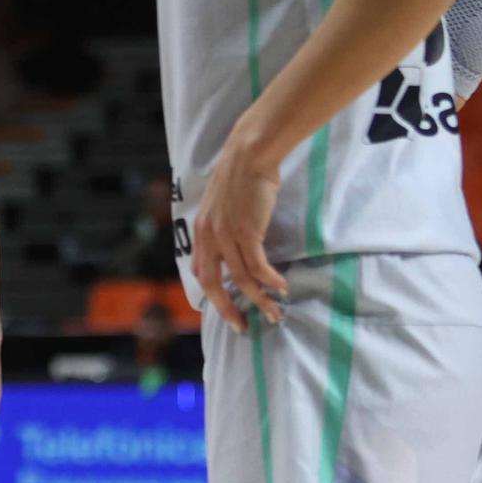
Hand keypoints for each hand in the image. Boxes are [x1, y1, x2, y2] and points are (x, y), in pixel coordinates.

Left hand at [191, 129, 289, 333]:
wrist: (249, 155)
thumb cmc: (240, 179)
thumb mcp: (221, 206)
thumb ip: (221, 228)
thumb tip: (232, 248)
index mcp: (200, 232)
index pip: (200, 272)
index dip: (211, 295)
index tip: (226, 310)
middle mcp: (209, 237)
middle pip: (214, 284)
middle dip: (228, 310)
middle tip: (243, 327)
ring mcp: (227, 235)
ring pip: (242, 279)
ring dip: (260, 300)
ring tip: (274, 313)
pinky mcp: (247, 231)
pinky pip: (258, 266)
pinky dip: (271, 281)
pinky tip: (282, 289)